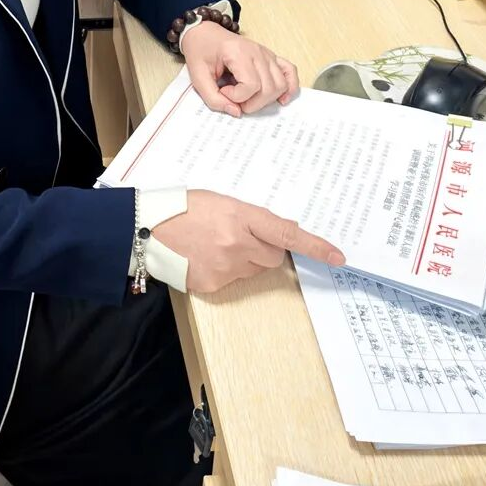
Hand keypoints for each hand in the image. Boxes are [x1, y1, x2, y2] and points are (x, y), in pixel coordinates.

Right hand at [154, 190, 345, 294]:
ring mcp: (225, 267)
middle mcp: (237, 244)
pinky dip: (224, 269)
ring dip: (244, 259)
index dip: (315, 246)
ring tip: (215, 243)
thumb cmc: (184, 207)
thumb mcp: (221, 201)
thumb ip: (253, 217)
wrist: (146, 228)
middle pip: (272, 256)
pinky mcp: (213, 285)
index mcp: (240, 216)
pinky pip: (233, 279)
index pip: (287, 234)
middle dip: (264, 248)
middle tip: (240, 235)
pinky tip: (204, 256)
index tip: (338, 257)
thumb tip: (284, 230)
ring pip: (253, 269)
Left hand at [181, 20, 298, 116]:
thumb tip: (236, 112)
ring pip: (280, 84)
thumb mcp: (197, 76)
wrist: (204, 33)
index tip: (223, 91)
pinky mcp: (270, 57)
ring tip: (248, 97)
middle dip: (252, 103)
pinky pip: (289, 71)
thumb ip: (213, 98)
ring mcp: (266, 53)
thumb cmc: (201, 50)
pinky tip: (281, 98)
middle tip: (235, 100)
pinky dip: (290, 87)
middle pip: (269, 88)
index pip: (251, 85)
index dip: (237, 96)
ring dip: (267, 99)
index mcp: (238, 53)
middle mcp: (257, 52)